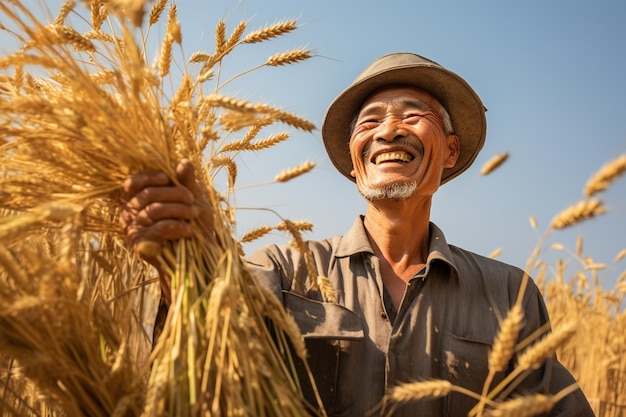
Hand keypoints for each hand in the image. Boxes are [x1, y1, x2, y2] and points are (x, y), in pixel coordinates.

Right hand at [120, 159, 213, 301]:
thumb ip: (186, 181)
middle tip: (192, 199)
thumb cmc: (194, 222)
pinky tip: (189, 229)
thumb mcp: (193, 197)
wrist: (199, 254)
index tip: (167, 177)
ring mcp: (132, 229)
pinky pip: (157, 229)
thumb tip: (185, 161)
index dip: (148, 177)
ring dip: (179, 209)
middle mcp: (130, 213)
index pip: (133, 182)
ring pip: (154, 210)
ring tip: (195, 213)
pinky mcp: (140, 245)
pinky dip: (176, 226)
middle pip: (147, 194)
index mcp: (138, 198)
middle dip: (174, 193)